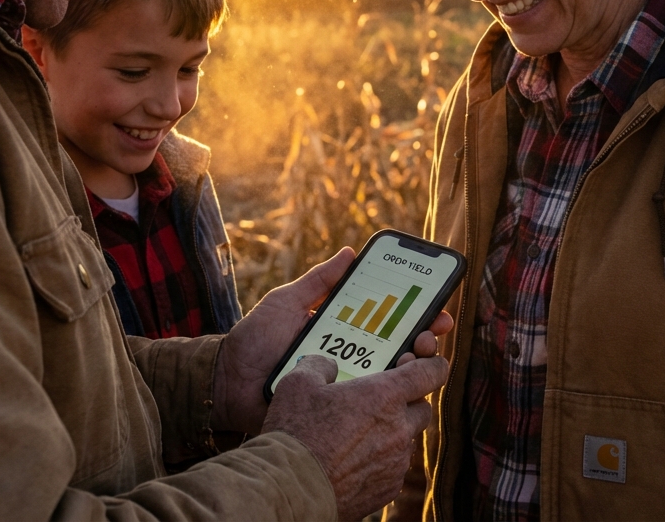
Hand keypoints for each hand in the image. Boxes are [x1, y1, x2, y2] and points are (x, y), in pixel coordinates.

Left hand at [211, 247, 454, 434]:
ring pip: (394, 381)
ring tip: (413, 356)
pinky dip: (389, 398)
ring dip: (413, 368)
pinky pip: (371, 408)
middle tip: (428, 334)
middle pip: (402, 351)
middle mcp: (353, 359)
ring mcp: (347, 387)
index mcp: (345, 331)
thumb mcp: (287, 302)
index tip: (436, 306)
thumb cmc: (255, 339)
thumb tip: (351, 252)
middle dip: (425, 339)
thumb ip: (318, 281)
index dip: (419, 314)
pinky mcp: (338, 412)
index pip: (391, 322)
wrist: (227, 382)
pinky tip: (396, 388)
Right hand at [264, 354, 447, 520]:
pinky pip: (394, 468)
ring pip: (407, 440)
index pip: (431, 374)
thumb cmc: (295, 432)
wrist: (291, 488)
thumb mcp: (299, 383)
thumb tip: (328, 366)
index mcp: (384, 396)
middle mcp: (398, 429)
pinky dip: (382, 461)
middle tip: (383, 401)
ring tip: (361, 433)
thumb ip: (320, 365)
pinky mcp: (388, 488)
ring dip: (394, 433)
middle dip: (409, 402)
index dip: (433, 366)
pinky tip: (355, 460)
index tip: (429, 364)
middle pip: (423, 408)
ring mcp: (395, 462)